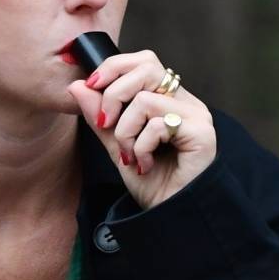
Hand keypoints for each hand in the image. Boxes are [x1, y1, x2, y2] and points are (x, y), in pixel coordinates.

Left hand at [67, 48, 216, 208]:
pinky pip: (158, 124)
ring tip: (130, 156)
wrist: (171, 217)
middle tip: (106, 124)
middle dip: (113, 95)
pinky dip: (141, 147)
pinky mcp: (201, 133)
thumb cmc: (152, 184)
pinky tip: (145, 165)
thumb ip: (100, 117)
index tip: (91, 88)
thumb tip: (77, 86)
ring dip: (126, 131)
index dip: (113, 68)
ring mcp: (197, 116)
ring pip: (146, 99)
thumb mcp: (117, 146)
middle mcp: (186, 102)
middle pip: (146, 67)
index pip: (143, 61)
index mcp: (169, 99)